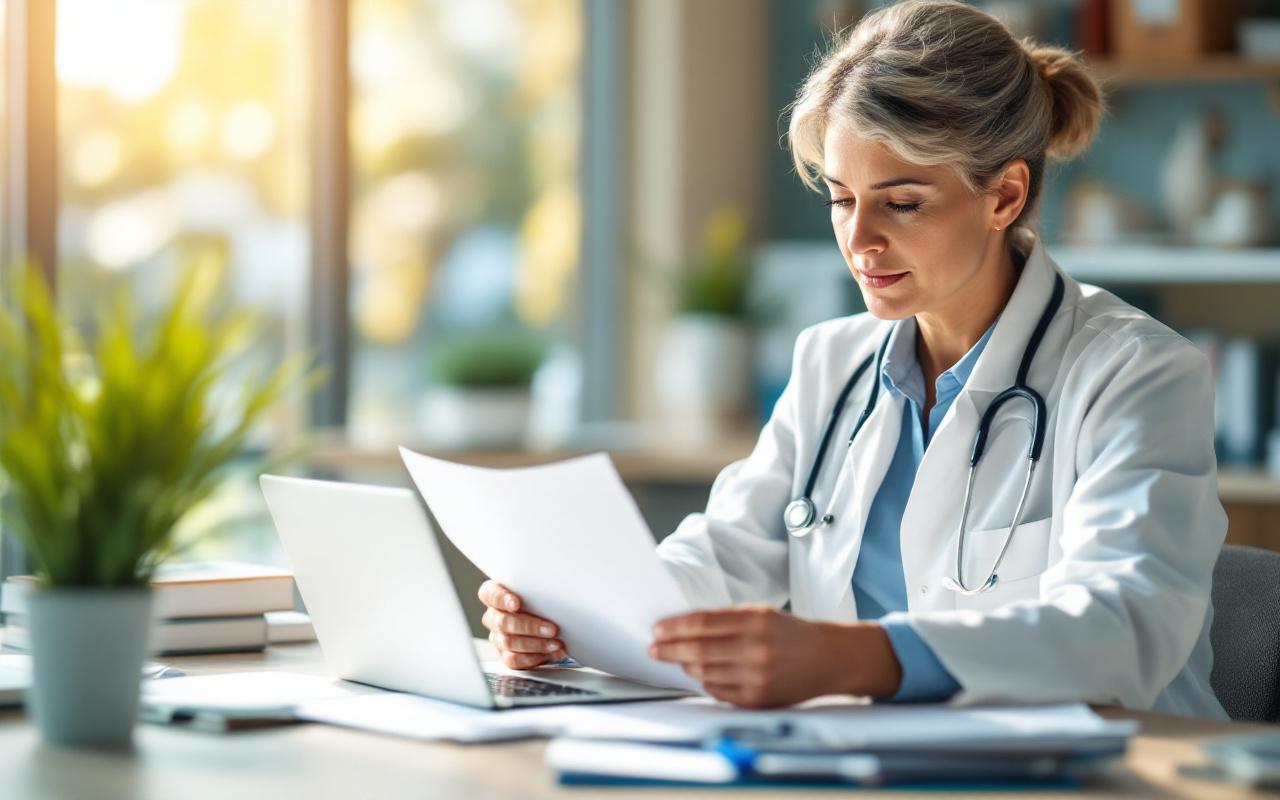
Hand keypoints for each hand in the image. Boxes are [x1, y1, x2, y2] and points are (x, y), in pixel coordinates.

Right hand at [478, 580, 566, 669]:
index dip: (502, 599)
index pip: (491, 595)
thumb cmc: (540, 601)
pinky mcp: (505, 655)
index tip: (516, 603)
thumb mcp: (538, 591)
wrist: (547, 621)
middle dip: (529, 626)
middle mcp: (493, 616)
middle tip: (551, 629)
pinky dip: (534, 658)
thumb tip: (555, 595)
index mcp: (494, 595)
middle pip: (503, 622)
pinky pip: (514, 660)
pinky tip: (549, 653)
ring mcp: (498, 637)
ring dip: (536, 644)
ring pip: (509, 642)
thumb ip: (539, 591)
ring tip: (555, 643)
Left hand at [649, 605, 901, 707]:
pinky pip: (718, 692)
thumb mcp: (761, 613)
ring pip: (704, 673)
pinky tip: (702, 673)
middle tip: (654, 648)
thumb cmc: (790, 633)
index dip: (674, 627)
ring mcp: (757, 676)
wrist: (828, 658)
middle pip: (698, 650)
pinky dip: (706, 682)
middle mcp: (756, 648)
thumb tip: (682, 628)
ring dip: (686, 666)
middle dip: (670, 649)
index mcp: (756, 620)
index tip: (657, 629)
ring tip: (678, 659)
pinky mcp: (758, 699)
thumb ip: (725, 620)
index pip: (702, 623)